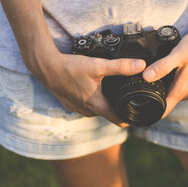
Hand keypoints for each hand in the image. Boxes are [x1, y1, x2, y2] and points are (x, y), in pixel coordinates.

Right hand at [29, 52, 145, 127]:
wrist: (45, 67)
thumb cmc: (70, 67)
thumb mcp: (98, 65)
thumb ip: (121, 67)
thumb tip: (141, 66)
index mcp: (96, 105)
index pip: (119, 120)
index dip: (132, 118)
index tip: (141, 112)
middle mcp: (88, 111)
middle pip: (110, 113)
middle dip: (120, 106)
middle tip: (131, 95)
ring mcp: (78, 109)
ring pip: (99, 109)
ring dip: (106, 102)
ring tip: (115, 90)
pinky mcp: (72, 104)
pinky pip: (88, 105)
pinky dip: (94, 99)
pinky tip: (96, 87)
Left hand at [142, 28, 187, 118]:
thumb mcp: (177, 55)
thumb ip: (162, 67)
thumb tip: (145, 77)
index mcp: (182, 90)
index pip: (163, 111)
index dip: (150, 114)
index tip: (138, 112)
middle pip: (166, 102)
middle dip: (154, 98)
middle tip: (139, 90)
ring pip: (173, 94)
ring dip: (163, 89)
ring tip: (151, 79)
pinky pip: (179, 88)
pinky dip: (171, 83)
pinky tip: (167, 73)